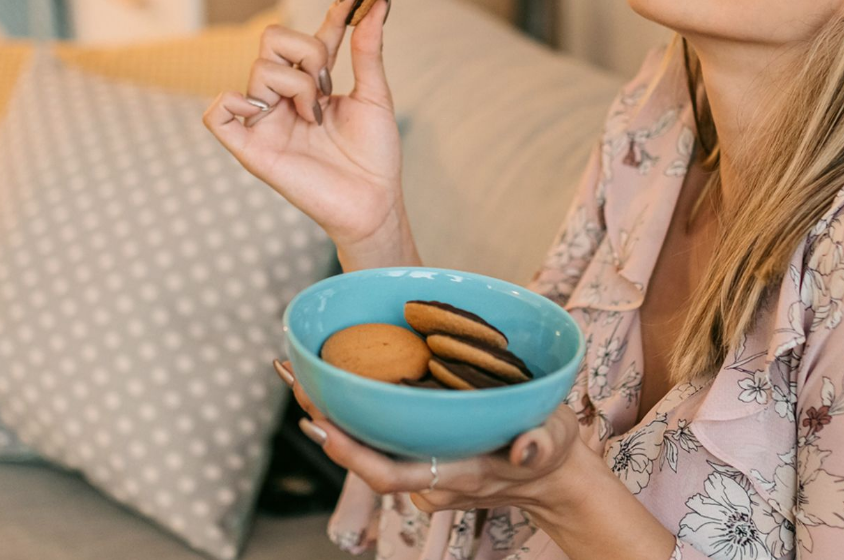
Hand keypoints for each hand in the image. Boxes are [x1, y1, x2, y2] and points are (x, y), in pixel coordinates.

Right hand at [202, 0, 407, 250]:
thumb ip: (368, 49)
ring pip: (260, 69)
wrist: (374, 202)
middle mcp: (284, 97)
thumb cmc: (375, 155)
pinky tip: (264, 110)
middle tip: (329, 86)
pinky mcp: (250, 148)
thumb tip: (379, 2)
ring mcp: (264, 120)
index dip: (333, 13)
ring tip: (317, 116)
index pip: (313, 37)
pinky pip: (216, 114)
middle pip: (272, 40)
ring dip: (298, 86)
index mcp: (313, 84)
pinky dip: (232, 102)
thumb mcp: (376, 96)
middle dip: (308, 52)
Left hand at [273, 360, 585, 516]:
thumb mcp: (552, 446)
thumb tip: (527, 448)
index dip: (351, 454)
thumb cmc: (551, 457)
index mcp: (451, 474)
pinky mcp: (420, 446)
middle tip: (292, 373)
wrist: (551, 478)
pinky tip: (334, 369)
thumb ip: (539, 446)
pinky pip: (377, 429)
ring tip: (297, 366)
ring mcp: (419, 462)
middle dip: (323, 416)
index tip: (321, 424)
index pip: (387, 474)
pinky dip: (353, 402)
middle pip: (361, 453)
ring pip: (364, 439)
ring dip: (329, 406)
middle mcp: (425, 474)